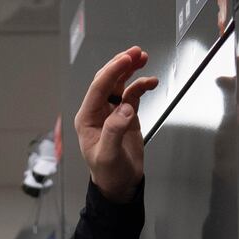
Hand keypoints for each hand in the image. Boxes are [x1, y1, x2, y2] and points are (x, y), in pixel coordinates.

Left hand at [75, 46, 159, 203]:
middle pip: (108, 80)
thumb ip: (114, 131)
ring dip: (131, 70)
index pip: (98, 88)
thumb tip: (124, 108)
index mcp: (87, 118)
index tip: (126, 59)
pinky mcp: (126, 116)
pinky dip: (141, 86)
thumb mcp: (108, 155)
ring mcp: (113, 112)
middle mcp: (98, 112)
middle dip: (121, 64)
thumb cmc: (109, 174)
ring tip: (143, 58)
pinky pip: (132, 95)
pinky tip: (151, 82)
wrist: (121, 185)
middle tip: (136, 53)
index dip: (112, 71)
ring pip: (120, 84)